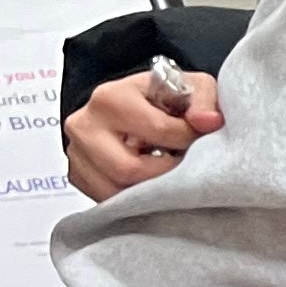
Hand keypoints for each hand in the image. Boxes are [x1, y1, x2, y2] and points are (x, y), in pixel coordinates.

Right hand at [66, 67, 221, 201]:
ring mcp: (77, 153)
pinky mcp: (78, 176)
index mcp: (111, 97)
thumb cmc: (163, 97)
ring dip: (149, 190)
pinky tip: (150, 182)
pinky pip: (106, 200)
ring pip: (115, 191)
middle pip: (128, 169)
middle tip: (185, 165)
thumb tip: (208, 122)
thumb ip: (204, 100)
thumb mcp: (190, 86)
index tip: (199, 139)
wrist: (134, 105)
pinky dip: (133, 199)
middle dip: (165, 173)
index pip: (158, 130)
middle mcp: (85, 125)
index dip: (188, 139)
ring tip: (168, 173)